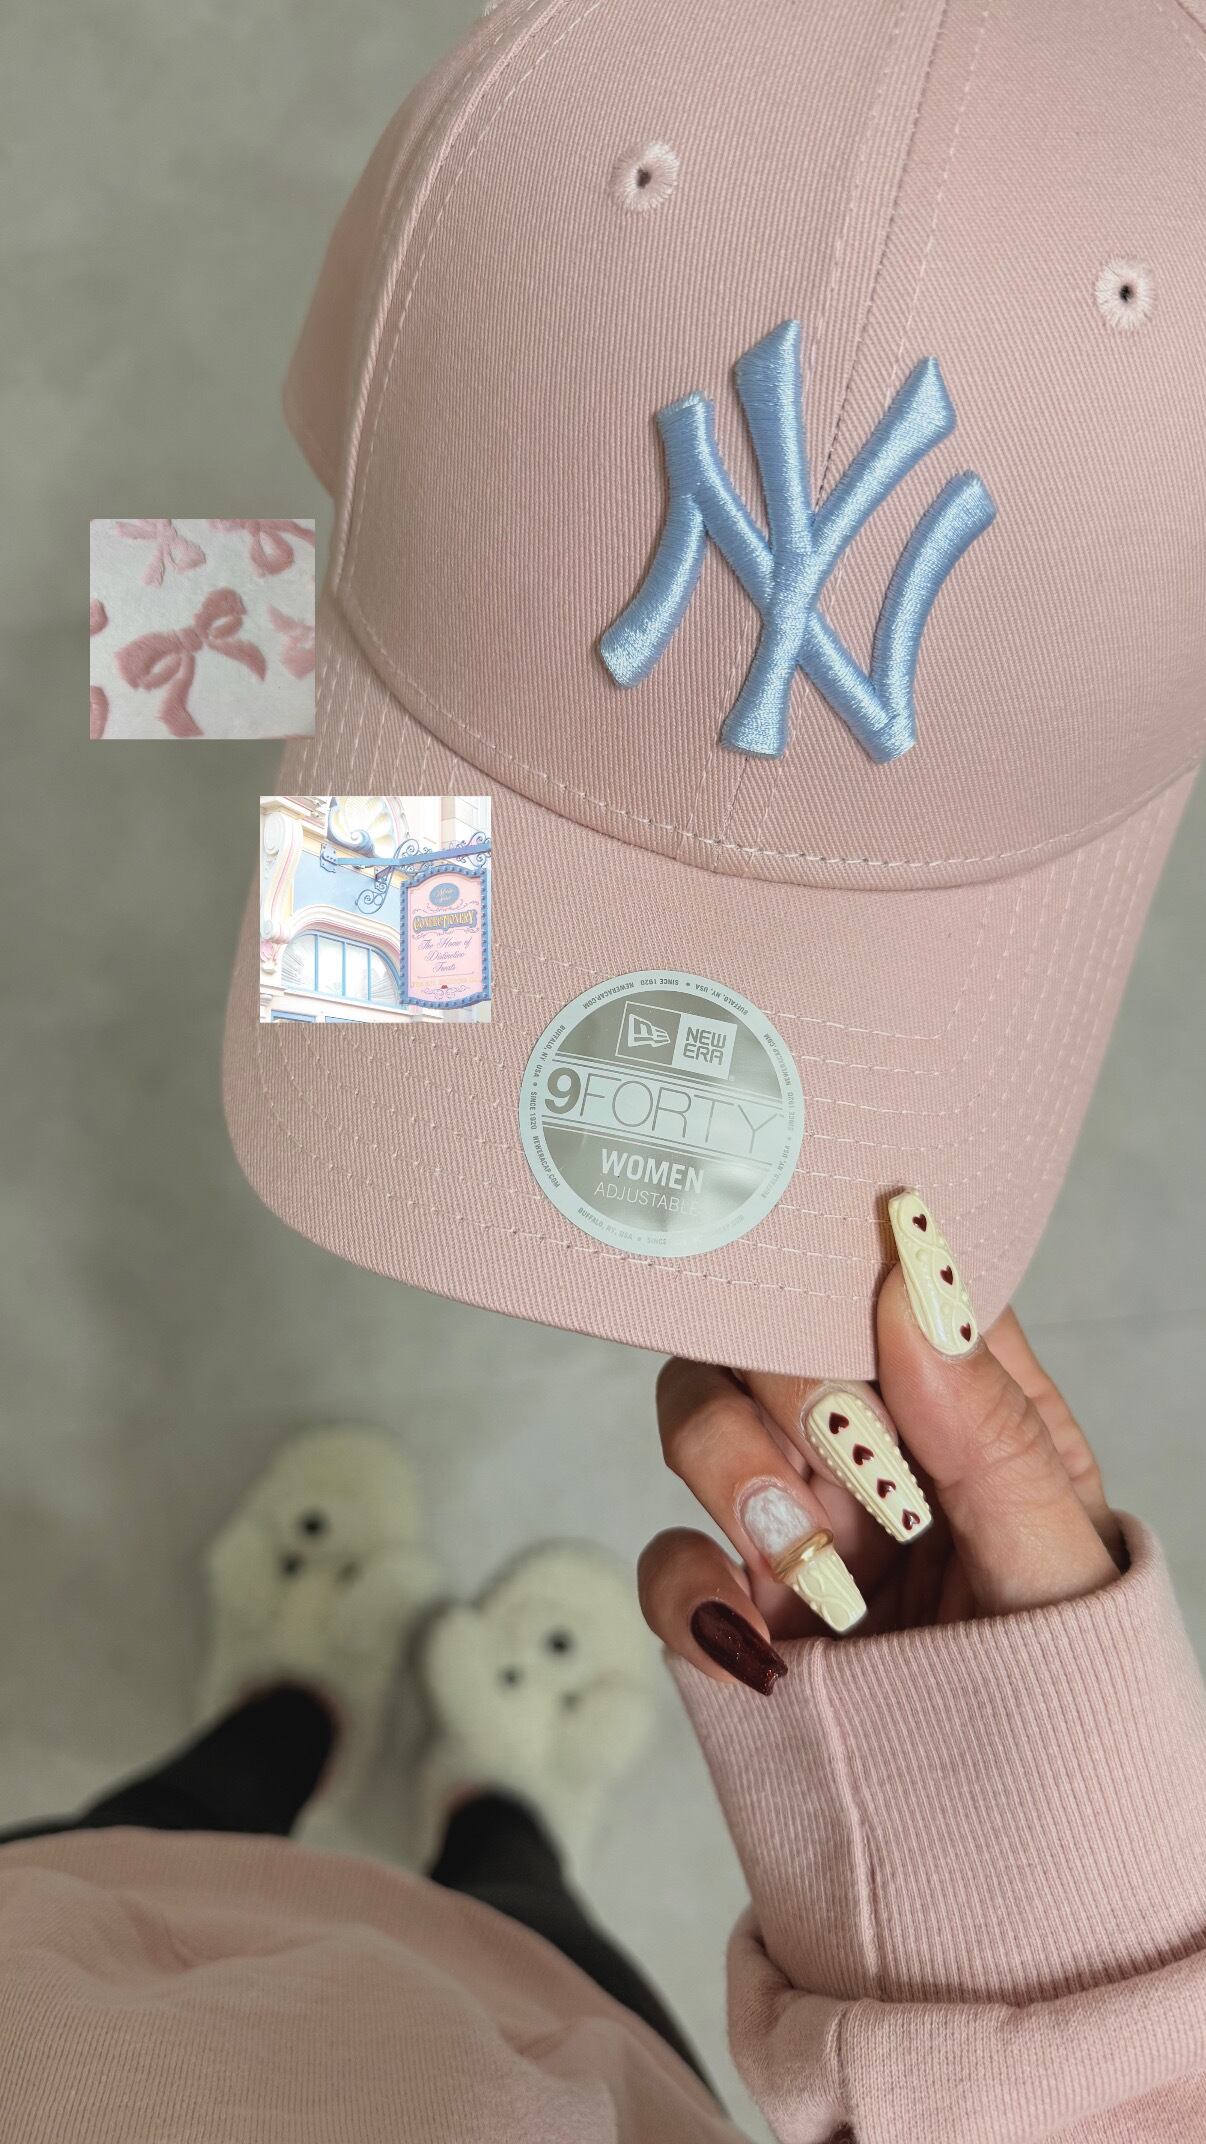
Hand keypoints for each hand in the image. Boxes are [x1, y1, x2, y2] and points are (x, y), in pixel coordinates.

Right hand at [639, 1192, 1124, 1694]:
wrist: (1015, 1840)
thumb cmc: (1071, 1679)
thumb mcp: (1057, 1554)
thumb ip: (988, 1423)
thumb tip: (913, 1281)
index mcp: (960, 1396)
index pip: (882, 1277)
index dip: (843, 1272)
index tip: (835, 1302)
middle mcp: (866, 1438)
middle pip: (767, 1331)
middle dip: (788, 1391)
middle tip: (847, 1470)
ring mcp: (793, 1515)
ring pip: (697, 1416)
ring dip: (730, 1473)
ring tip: (804, 1563)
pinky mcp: (738, 1600)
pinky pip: (667, 1560)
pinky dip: (689, 1593)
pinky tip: (754, 1643)